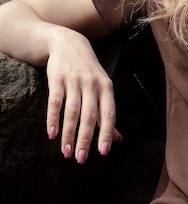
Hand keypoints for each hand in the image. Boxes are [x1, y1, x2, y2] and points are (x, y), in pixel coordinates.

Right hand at [45, 27, 121, 162]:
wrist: (70, 43)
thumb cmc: (90, 72)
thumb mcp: (103, 88)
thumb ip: (108, 114)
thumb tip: (118, 139)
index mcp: (107, 88)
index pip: (109, 114)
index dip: (106, 133)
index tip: (103, 152)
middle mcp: (92, 85)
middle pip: (89, 116)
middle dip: (85, 139)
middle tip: (81, 159)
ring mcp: (74, 82)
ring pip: (72, 112)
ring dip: (69, 134)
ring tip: (66, 153)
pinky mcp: (57, 79)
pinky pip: (55, 102)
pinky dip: (53, 119)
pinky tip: (52, 135)